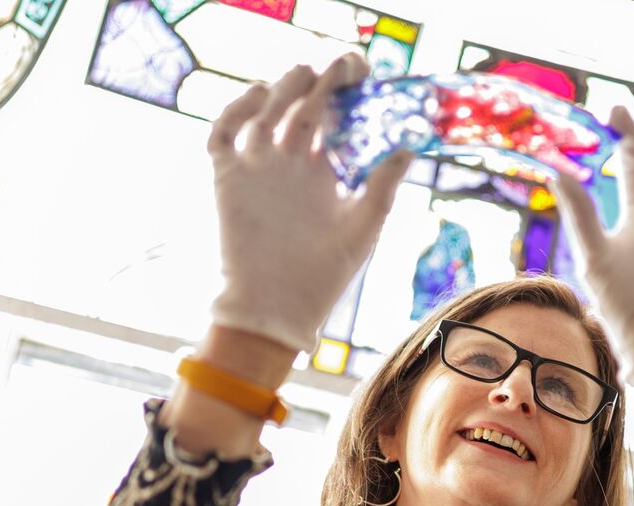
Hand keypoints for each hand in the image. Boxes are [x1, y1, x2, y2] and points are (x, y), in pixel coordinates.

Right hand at [207, 54, 412, 353]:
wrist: (275, 309)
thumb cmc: (323, 277)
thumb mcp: (364, 227)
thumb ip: (383, 185)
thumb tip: (409, 145)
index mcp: (324, 174)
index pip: (336, 119)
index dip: (347, 92)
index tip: (364, 73)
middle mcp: (290, 166)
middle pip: (303, 106)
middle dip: (322, 82)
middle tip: (340, 67)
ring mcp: (258, 169)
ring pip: (267, 111)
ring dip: (285, 86)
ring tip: (306, 74)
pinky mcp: (228, 179)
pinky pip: (224, 133)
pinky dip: (236, 109)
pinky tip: (260, 95)